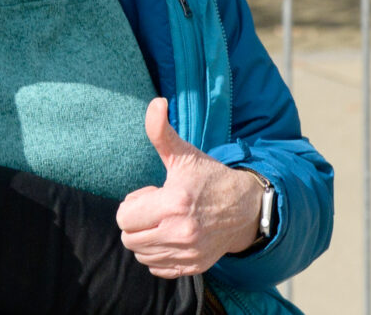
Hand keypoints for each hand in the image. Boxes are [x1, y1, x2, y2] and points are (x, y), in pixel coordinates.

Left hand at [115, 98, 267, 276]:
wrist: (246, 209)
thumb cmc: (209, 178)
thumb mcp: (184, 154)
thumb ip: (161, 130)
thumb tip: (156, 102)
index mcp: (174, 203)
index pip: (124, 218)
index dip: (131, 205)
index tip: (150, 195)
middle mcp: (181, 233)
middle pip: (129, 239)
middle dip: (136, 222)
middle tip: (156, 209)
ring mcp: (189, 254)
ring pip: (141, 255)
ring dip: (146, 238)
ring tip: (165, 222)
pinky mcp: (194, 268)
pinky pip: (157, 268)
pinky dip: (158, 255)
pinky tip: (171, 237)